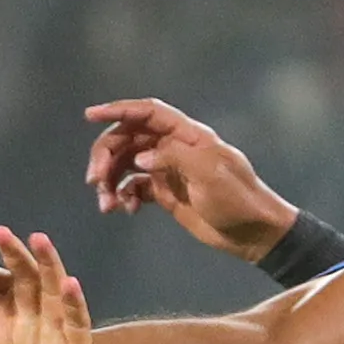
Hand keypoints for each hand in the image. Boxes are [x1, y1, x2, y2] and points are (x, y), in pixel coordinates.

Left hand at [0, 227, 92, 343]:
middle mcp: (31, 332)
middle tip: (2, 232)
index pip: (0, 291)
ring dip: (49, 267)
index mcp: (4, 334)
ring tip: (39, 240)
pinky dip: (75, 306)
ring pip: (55, 296)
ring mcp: (56, 343)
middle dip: (15, 257)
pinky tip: (69, 283)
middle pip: (27, 284)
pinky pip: (78, 328)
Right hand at [84, 98, 298, 262]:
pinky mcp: (165, 193)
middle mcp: (174, 147)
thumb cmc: (239, 199)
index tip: (89, 116)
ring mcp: (168, 170)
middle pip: (128, 139)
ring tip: (106, 204)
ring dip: (110, 180)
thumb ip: (174, 159)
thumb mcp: (210, 174)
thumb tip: (140, 159)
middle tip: (95, 180)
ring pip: (126, 165)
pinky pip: (134, 187)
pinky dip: (124, 196)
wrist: (253, 233)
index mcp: (187, 135)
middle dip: (106, 155)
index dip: (119, 110)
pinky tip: (126, 210)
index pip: (148, 113)